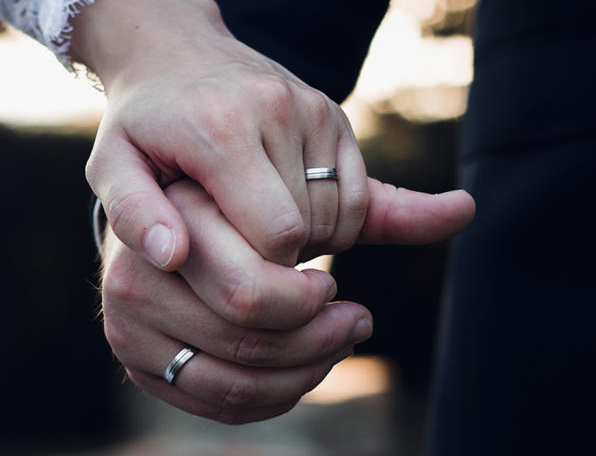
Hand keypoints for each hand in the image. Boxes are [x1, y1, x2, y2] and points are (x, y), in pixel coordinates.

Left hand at [73, 0, 372, 270]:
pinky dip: (334, 221)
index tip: (229, 271)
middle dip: (284, 260)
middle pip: (311, 228)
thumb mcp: (110, 166)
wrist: (174, 49)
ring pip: (340, 215)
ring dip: (310, 242)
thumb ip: (132, 214)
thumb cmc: (140, 123)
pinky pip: (358, 194)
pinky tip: (291, 216)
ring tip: (260, 232)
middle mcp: (276, 109)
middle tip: (241, 252)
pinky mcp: (333, 112)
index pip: (277, 234)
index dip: (261, 272)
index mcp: (221, 129)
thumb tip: (172, 257)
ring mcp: (312, 107)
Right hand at [100, 180, 373, 423]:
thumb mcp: (298, 193)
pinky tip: (303, 366)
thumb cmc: (245, 203)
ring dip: (305, 371)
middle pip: (248, 334)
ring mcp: (130, 323)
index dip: (309, 301)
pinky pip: (217, 403)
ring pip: (237, 380)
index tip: (329, 285)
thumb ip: (377, 207)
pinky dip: (275, 395)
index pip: (255, 288)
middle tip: (352, 317)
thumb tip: (465, 209)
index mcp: (175, 217)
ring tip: (337, 340)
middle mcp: (138, 271)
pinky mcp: (136, 362)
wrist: (161, 218)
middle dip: (316, 337)